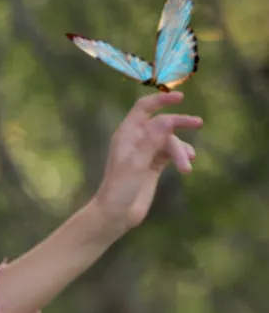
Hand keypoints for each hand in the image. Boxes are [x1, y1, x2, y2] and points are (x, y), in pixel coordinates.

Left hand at [91, 90, 202, 236]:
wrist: (115, 215)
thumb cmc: (119, 189)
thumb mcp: (136, 164)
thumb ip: (151, 142)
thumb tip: (167, 120)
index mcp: (127, 134)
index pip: (144, 108)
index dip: (161, 99)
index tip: (180, 98)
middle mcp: (136, 140)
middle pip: (162, 123)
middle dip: (180, 123)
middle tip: (198, 123)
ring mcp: (146, 152)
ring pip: (169, 141)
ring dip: (180, 151)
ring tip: (187, 166)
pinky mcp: (153, 165)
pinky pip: (171, 153)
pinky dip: (180, 157)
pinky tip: (188, 165)